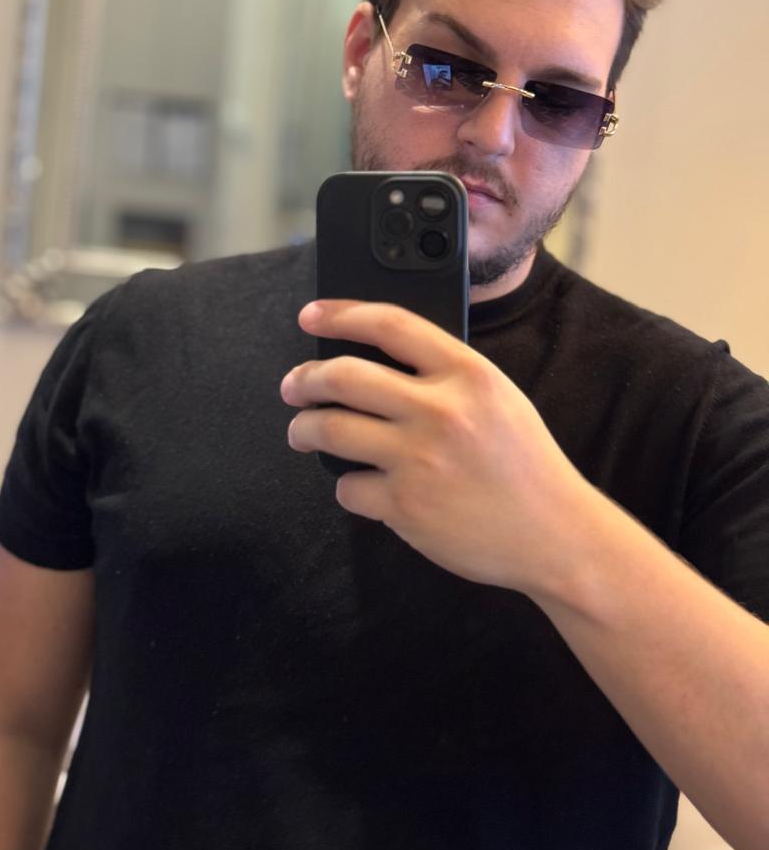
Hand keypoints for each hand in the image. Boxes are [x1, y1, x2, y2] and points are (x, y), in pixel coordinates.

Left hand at [281, 299, 601, 600]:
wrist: (556, 535)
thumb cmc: (524, 464)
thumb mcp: (498, 398)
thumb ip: (445, 374)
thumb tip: (372, 358)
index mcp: (468, 374)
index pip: (389, 324)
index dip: (341, 314)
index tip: (311, 315)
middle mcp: (441, 411)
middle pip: (343, 376)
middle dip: (304, 379)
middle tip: (293, 386)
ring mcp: (420, 460)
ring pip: (330, 430)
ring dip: (304, 430)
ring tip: (302, 433)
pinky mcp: (406, 507)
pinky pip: (348, 487)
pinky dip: (347, 486)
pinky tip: (361, 487)